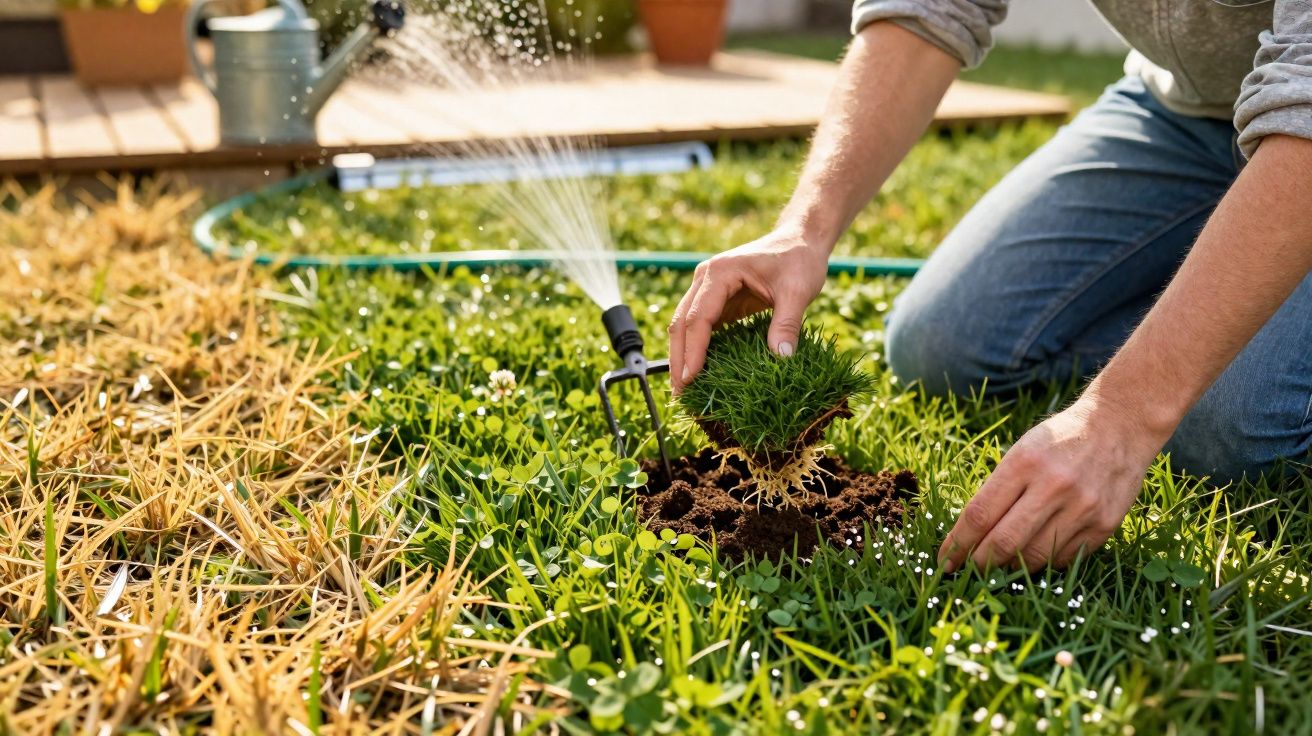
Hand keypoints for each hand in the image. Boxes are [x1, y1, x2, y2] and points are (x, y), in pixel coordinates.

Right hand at [668, 228, 829, 393]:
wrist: (801, 240)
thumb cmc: (799, 259)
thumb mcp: (798, 290)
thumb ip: (787, 323)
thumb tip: (782, 357)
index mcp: (720, 273)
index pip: (698, 318)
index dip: (693, 351)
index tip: (691, 379)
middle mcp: (706, 279)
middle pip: (682, 323)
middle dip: (679, 359)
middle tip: (679, 394)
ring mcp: (708, 289)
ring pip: (685, 327)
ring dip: (683, 356)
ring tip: (683, 389)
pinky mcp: (716, 300)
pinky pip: (701, 328)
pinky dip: (697, 349)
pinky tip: (699, 372)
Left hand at [938, 396, 1166, 572]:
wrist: (1119, 426)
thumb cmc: (1060, 439)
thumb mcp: (1021, 451)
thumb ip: (998, 490)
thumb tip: (970, 536)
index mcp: (1024, 463)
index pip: (979, 515)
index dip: (957, 544)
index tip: (944, 560)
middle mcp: (1054, 486)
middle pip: (1003, 543)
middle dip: (978, 563)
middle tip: (967, 569)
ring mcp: (1082, 508)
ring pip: (1034, 557)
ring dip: (1010, 567)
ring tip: (997, 566)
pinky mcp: (1104, 525)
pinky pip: (1063, 558)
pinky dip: (1043, 562)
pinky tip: (1034, 555)